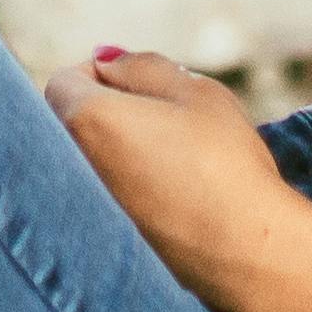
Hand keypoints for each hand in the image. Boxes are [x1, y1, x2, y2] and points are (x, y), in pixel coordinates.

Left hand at [50, 47, 311, 311]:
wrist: (247, 253)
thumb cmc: (224, 162)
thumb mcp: (194, 92)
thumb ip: (141, 66)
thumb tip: (103, 59)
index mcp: (85, 121)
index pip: (64, 82)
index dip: (103, 76)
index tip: (147, 89)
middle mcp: (71, 168)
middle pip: (73, 126)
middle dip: (109, 115)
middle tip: (166, 123)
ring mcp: (86, 211)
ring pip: (89, 166)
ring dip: (120, 155)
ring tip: (176, 164)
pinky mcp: (106, 245)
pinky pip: (104, 204)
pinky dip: (129, 194)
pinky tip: (175, 200)